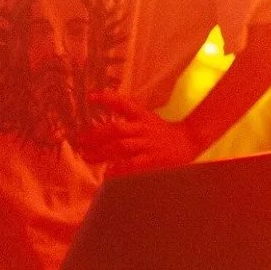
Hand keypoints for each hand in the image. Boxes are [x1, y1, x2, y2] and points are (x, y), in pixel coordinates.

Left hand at [74, 92, 198, 173]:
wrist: (190, 141)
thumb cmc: (164, 132)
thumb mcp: (148, 119)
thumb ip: (130, 116)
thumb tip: (109, 111)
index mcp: (142, 117)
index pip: (124, 104)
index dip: (108, 99)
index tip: (91, 97)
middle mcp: (143, 129)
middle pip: (116, 129)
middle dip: (96, 134)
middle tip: (81, 140)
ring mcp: (147, 144)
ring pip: (121, 146)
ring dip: (101, 152)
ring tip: (86, 156)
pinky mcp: (152, 160)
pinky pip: (132, 164)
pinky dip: (119, 168)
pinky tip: (108, 172)